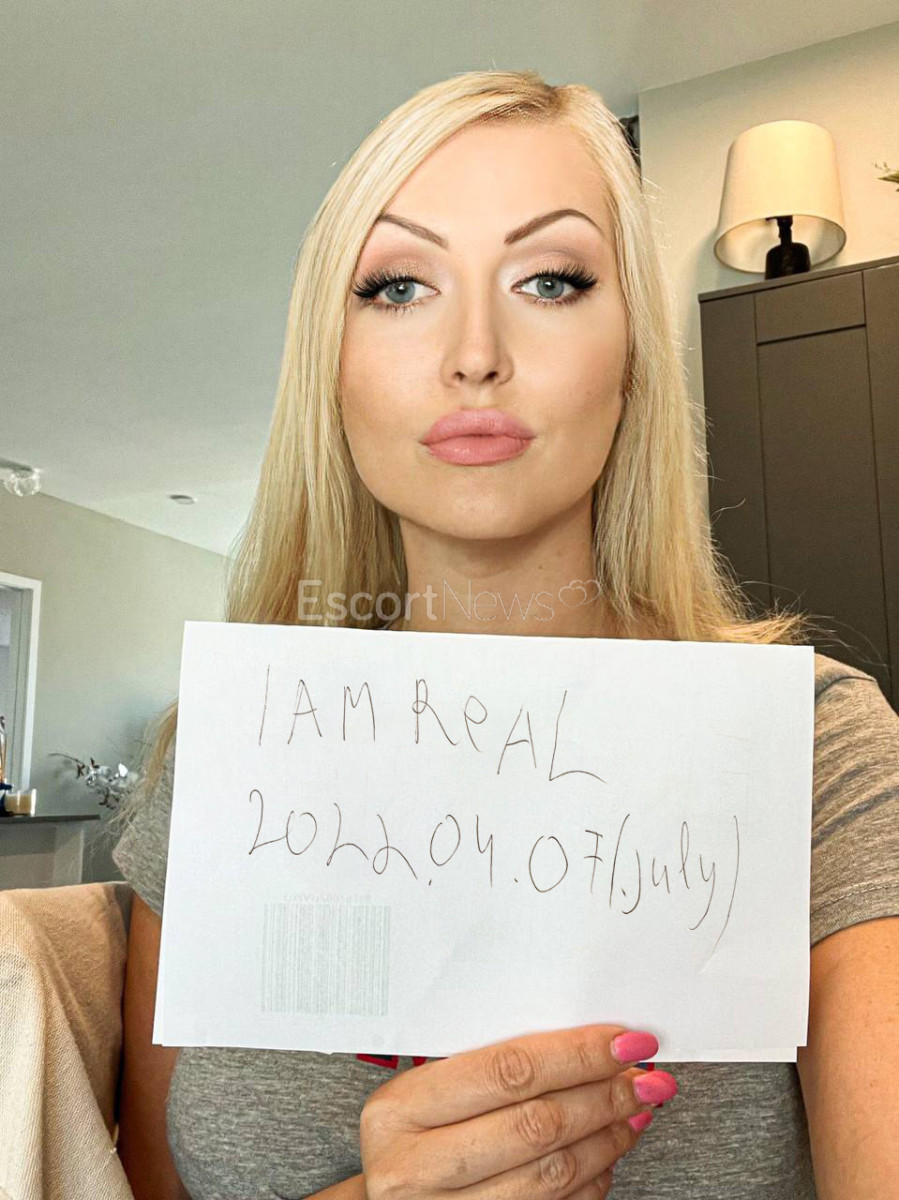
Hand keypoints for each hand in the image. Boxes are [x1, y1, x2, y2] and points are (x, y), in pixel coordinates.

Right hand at [360, 1023, 676, 1198]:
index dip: (577, 1055)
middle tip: (645, 1077)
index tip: (624, 1041)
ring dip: (608, 1139)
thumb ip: (488, 1067)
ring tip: (636, 1110)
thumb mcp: (426, 1092)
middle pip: (537, 1124)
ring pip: (553, 1175)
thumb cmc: (413, 1136)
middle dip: (603, 1096)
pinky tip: (609, 1151)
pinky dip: (593, 1180)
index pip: (508, 1071)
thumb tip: (586, 1042)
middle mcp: (415, 1168)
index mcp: (400, 1111)